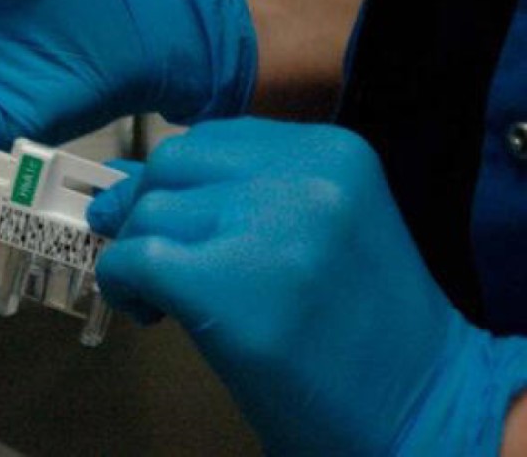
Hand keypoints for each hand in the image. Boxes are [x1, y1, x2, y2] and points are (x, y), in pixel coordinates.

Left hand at [89, 118, 526, 453]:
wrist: (423, 407)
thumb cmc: (366, 327)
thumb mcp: (324, 226)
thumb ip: (243, 192)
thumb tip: (127, 182)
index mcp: (333, 151)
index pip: (216, 138)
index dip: (179, 180)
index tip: (175, 219)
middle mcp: (304, 176)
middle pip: (173, 162)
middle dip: (147, 207)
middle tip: (151, 256)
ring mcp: (270, 230)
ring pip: (149, 210)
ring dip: (135, 251)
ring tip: (162, 297)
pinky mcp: (230, 289)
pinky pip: (135, 259)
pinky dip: (122, 284)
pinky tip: (149, 312)